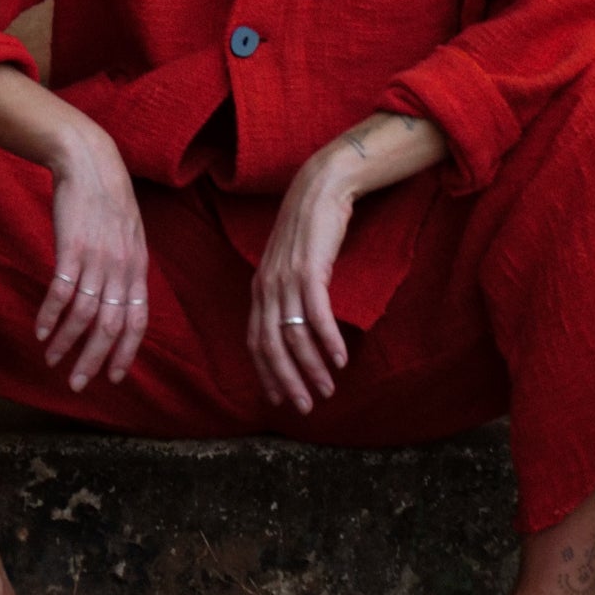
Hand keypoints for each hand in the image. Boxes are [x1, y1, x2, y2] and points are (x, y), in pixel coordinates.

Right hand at [34, 131, 148, 393]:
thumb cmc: (107, 199)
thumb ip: (126, 269)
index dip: (124, 352)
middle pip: (109, 327)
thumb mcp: (129, 235)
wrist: (89, 162)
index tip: (112, 378)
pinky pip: (61, 292)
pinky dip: (50, 317)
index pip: (136, 321)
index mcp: (137, 267)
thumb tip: (122, 301)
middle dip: (92, 361)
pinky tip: (39, 331)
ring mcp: (96, 259)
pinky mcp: (71, 247)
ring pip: (83, 315)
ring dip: (65, 342)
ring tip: (51, 359)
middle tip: (76, 383)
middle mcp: (120, 268)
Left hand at [248, 147, 353, 413]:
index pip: (255, 341)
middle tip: (305, 406)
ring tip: (327, 390)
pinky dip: (326, 340)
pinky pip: (316, 313)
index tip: (281, 399)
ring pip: (293, 335)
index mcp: (260, 288)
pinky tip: (340, 359)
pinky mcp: (310, 268)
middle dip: (287, 381)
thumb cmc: (310, 228)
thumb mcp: (292, 265)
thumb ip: (289, 294)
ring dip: (310, 367)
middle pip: (270, 345)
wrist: (320, 187)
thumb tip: (297, 327)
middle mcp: (267, 286)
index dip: (266, 373)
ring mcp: (286, 278)